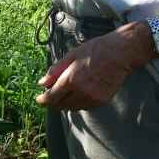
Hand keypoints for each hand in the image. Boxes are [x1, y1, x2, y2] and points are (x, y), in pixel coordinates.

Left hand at [35, 22, 153, 110]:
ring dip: (65, 103)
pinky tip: (77, 94)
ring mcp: (92, 98)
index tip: (39, 99)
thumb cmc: (95, 50)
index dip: (43, 100)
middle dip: (53, 102)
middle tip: (50, 95)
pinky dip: (77, 103)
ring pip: (72, 108)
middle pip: (61, 105)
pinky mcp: (101, 101)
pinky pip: (84, 107)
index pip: (52, 96)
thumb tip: (42, 83)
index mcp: (72, 79)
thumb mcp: (72, 55)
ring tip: (64, 93)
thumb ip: (56, 70)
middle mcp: (81, 92)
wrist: (119, 54)